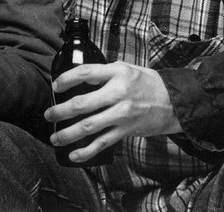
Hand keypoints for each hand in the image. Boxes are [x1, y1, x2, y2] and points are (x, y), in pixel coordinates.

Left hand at [43, 62, 180, 163]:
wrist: (175, 102)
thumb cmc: (148, 83)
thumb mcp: (125, 69)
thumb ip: (104, 73)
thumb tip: (79, 78)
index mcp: (117, 72)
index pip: (85, 73)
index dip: (66, 79)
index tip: (56, 86)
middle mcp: (118, 93)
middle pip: (82, 103)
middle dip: (60, 111)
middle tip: (49, 115)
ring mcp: (122, 114)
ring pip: (88, 126)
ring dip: (68, 134)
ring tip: (55, 138)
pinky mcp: (126, 130)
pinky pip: (103, 143)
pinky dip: (87, 151)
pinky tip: (74, 155)